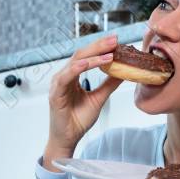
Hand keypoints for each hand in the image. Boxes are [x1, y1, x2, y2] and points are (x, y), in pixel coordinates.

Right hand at [44, 34, 123, 170]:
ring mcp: (58, 83)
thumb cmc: (78, 120)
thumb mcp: (99, 98)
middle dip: (99, 46)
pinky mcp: (55, 93)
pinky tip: (87, 63)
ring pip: (75, 62)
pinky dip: (77, 68)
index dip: (101, 48)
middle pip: (82, 54)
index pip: (87, 56)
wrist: (68, 139)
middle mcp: (64, 76)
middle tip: (115, 40)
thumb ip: (109, 84)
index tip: (117, 41)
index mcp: (72, 75)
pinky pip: (66, 77)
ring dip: (92, 55)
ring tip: (109, 52)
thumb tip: (124, 72)